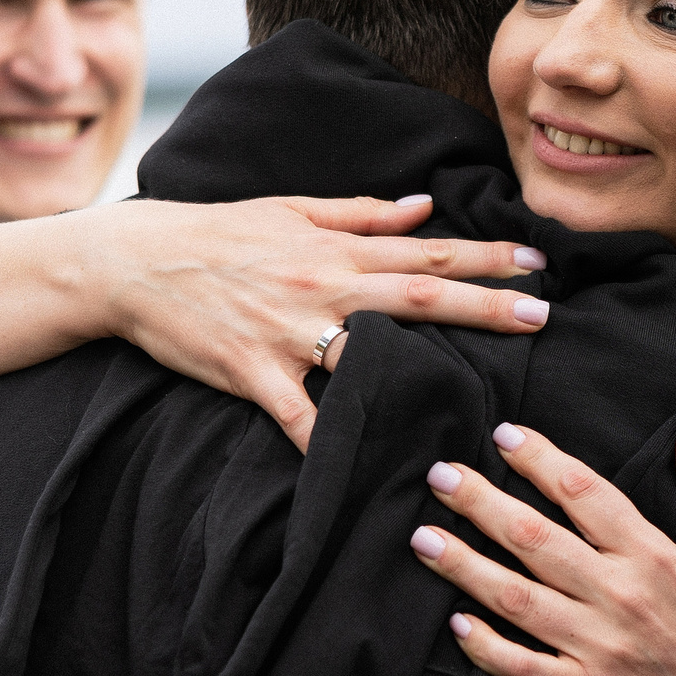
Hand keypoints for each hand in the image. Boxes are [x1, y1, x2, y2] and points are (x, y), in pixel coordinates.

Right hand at [96, 194, 549, 450]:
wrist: (135, 262)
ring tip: (475, 399)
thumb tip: (427, 207)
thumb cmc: (218, 233)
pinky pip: (300, 417)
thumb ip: (363, 213)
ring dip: (421, 375)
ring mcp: (288, 332)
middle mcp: (322, 286)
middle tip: (540, 316)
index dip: (485, 256)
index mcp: (336, 249)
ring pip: (367, 356)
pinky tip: (364, 467)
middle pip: (417, 297)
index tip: (537, 262)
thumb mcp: (292, 210)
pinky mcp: (253, 373)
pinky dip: (329, 442)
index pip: (425, 252)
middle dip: (483, 306)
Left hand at [410, 425, 675, 675]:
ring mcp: (601, 649)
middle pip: (535, 538)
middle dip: (481, 502)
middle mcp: (622, 596)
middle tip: (440, 476)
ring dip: (464, 566)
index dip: (540, 459)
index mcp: (656, 557)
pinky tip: (455, 624)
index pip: (586, 492)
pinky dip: (486, 647)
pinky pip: (524, 668)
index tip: (505, 436)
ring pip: (516, 598)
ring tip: (424, 540)